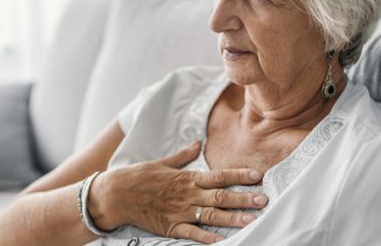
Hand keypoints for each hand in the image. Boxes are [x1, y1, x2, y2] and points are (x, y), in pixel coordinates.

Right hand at [88, 140, 267, 243]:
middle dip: (244, 198)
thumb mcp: (163, 162)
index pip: (219, 176)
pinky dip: (208, 238)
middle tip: (264, 200)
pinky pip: (193, 234)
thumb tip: (197, 143)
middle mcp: (188, 195)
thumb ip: (183, 156)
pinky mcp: (171, 226)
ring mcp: (180, 212)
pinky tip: (224, 241)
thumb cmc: (140, 176)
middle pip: (221, 197)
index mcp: (188, 178)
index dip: (239, 175)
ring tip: (252, 220)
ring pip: (212, 216)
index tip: (257, 176)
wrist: (117, 194)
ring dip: (233, 218)